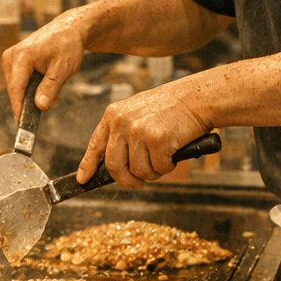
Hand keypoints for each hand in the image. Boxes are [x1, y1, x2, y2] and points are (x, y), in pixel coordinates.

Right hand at [1, 13, 84, 116]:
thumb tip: (40, 107)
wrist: (67, 29)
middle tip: (53, 102)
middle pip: (15, 90)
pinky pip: (19, 81)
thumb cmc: (67, 45)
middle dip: (31, 101)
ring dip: (32, 94)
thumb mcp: (63, 69)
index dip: (18, 108)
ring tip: (54, 91)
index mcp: (22, 56)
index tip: (22, 125)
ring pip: (17, 87)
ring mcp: (10, 58)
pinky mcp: (13, 61)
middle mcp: (11, 56)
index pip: (16, 89)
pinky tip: (46, 85)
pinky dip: (31, 87)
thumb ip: (50, 88)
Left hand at [75, 83, 211, 189]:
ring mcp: (138, 131)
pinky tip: (174, 151)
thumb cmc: (171, 107)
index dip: (88, 165)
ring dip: (153, 172)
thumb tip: (115, 163)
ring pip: (139, 171)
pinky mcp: (157, 140)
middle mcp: (122, 122)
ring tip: (164, 156)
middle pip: (114, 166)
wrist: (197, 97)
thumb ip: (123, 133)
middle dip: (127, 180)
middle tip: (138, 183)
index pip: (96, 145)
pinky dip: (169, 166)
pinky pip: (159, 168)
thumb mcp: (137, 113)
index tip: (83, 179)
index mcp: (114, 115)